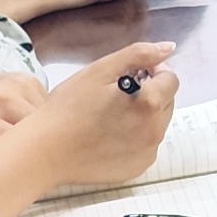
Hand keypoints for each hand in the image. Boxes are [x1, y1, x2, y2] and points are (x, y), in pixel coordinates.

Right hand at [12, 42, 178, 183]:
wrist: (46, 151)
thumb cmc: (68, 108)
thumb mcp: (101, 70)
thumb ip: (138, 55)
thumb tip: (167, 48)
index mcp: (149, 103)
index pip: (171, 80)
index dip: (154, 71)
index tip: (134, 72)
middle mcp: (154, 130)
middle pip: (167, 102)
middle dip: (151, 92)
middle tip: (119, 92)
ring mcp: (147, 153)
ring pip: (157, 124)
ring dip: (144, 114)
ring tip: (113, 113)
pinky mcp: (137, 168)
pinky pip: (146, 145)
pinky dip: (136, 136)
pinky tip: (110, 134)